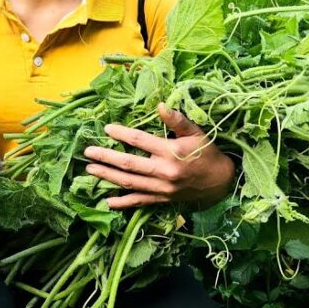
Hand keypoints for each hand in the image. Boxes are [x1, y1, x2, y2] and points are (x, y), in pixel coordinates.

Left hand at [83, 103, 235, 209]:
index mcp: (171, 152)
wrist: (220, 182)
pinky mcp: (162, 199)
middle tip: (88, 152)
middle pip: (128, 164)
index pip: (140, 141)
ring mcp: (161, 189)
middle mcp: (164, 172)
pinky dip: (122, 203)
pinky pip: (139, 202)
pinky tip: (107, 201)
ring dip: (107, 177)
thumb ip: (177, 120)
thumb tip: (160, 105)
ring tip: (90, 170)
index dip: (121, 134)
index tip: (106, 129)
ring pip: (129, 183)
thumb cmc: (206, 153)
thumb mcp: (196, 132)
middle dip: (105, 158)